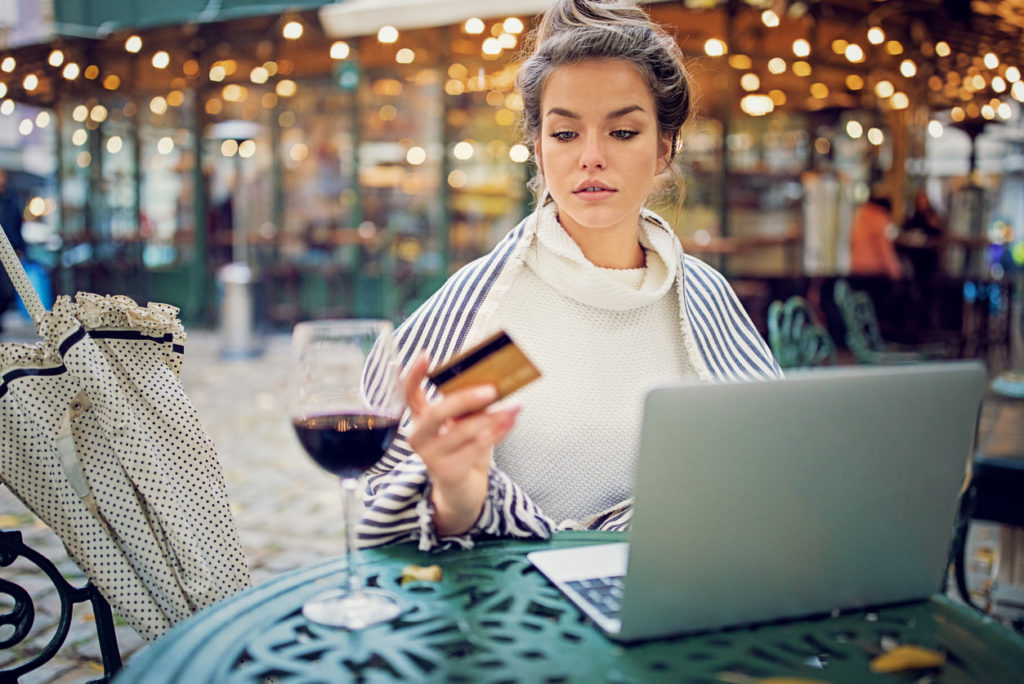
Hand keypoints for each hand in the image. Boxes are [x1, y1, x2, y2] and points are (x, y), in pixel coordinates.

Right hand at [404, 353, 519, 535]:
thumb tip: (493, 382)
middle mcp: (419, 436)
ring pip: (462, 432)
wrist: (462, 489)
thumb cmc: (464, 448)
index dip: (414, 375)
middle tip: (491, 390)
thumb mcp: (463, 423)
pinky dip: (497, 433)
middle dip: (465, 399)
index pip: (409, 394)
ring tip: (514, 407)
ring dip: (493, 417)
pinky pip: (476, 448)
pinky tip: (510, 423)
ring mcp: (430, 456)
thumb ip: (470, 406)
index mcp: (421, 419)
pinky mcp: (446, 471)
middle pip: (436, 413)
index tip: (424, 355)